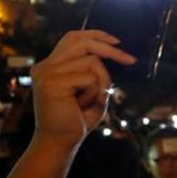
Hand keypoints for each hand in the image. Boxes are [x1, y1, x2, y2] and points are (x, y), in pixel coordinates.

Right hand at [30, 30, 134, 151]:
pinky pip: (90, 78)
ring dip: (101, 82)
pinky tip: (81, 105)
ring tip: (89, 100)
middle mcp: (46, 66)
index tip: (117, 41)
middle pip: (83, 42)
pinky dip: (94, 92)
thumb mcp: (92, 91)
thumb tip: (116, 55)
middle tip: (130, 60)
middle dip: (111, 50)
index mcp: (51, 65)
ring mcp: (47, 73)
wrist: (60, 142)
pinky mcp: (53, 82)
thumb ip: (97, 73)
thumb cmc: (77, 119)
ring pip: (92, 62)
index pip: (73, 38)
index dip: (96, 35)